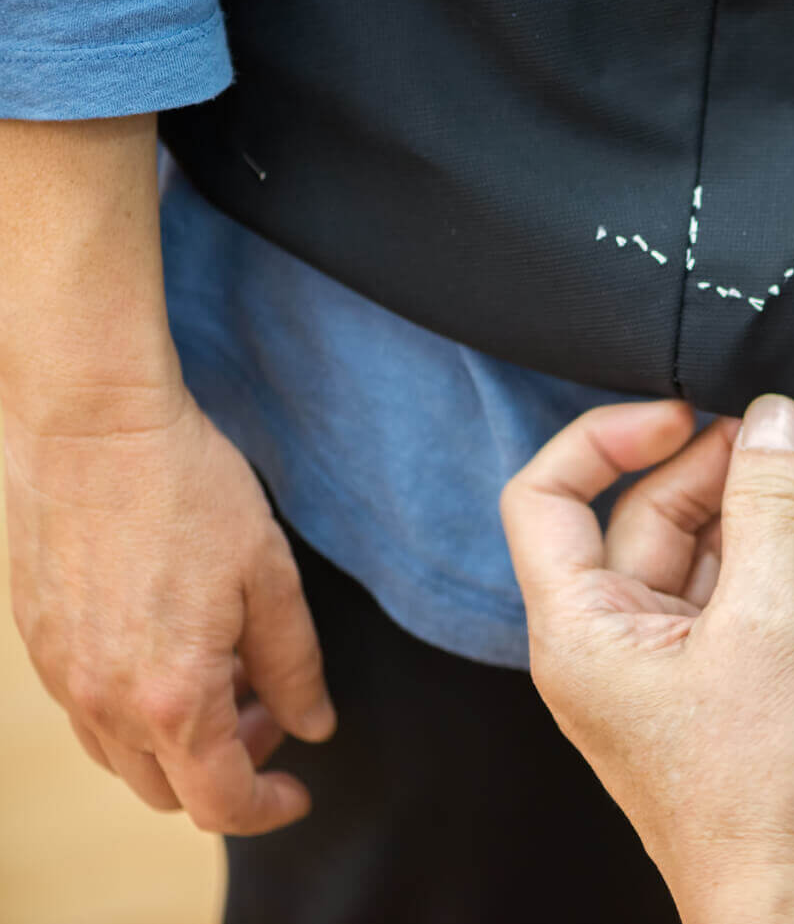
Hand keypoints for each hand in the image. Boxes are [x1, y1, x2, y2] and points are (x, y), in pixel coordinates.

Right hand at [4, 392, 335, 832]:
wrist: (92, 427)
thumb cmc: (188, 491)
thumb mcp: (270, 578)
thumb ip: (295, 666)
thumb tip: (313, 725)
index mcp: (173, 695)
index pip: (219, 803)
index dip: (268, 808)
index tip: (298, 789)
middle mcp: (106, 702)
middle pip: (169, 791)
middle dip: (229, 769)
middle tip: (270, 709)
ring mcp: (61, 678)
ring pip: (125, 757)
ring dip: (182, 741)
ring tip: (228, 671)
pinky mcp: (38, 647)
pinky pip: (89, 713)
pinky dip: (138, 709)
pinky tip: (176, 647)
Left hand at [503, 398, 793, 923]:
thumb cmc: (757, 794)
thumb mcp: (767, 621)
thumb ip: (767, 508)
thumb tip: (772, 423)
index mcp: (582, 627)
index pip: (549, 496)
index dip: (606, 437)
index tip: (679, 410)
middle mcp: (614, 641)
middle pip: (645, 512)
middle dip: (719, 462)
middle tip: (787, 430)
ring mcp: (672, 662)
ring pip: (705, 547)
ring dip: (764, 502)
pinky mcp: (727, 680)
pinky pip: (744, 588)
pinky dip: (785, 548)